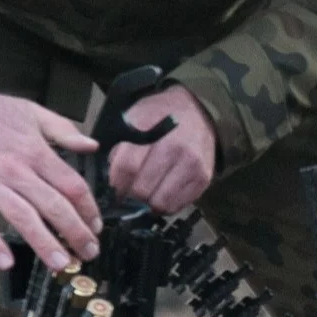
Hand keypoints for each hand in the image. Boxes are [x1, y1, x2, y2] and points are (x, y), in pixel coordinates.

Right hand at [0, 71, 100, 272]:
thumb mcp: (31, 111)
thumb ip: (63, 129)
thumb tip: (92, 146)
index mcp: (35, 151)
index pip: (72, 185)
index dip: (88, 209)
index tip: (96, 226)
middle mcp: (15, 169)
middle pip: (53, 206)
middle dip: (76, 233)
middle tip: (88, 254)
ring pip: (22, 217)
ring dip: (44, 244)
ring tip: (61, 264)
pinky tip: (5, 262)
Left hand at [105, 84, 218, 213]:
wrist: (196, 111)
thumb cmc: (158, 116)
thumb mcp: (132, 119)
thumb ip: (119, 148)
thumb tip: (113, 182)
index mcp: (151, 130)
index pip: (127, 168)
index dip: (116, 184)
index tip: (114, 189)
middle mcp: (174, 148)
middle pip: (143, 189)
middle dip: (131, 195)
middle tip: (130, 192)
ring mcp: (192, 165)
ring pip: (160, 203)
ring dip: (149, 203)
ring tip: (147, 193)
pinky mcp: (203, 179)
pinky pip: (178, 206)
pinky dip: (166, 204)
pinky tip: (163, 192)